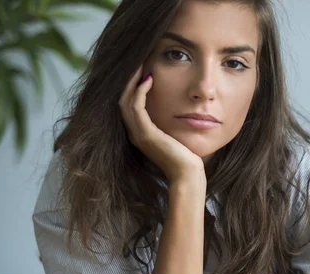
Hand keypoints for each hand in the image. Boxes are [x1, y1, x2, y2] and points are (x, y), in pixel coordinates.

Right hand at [119, 65, 205, 184]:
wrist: (187, 175)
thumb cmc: (186, 157)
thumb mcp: (175, 135)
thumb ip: (170, 123)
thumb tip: (178, 107)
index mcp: (140, 134)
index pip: (128, 105)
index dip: (132, 86)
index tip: (142, 69)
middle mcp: (134, 133)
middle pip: (122, 100)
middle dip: (129, 80)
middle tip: (138, 62)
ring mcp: (138, 134)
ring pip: (125, 100)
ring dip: (132, 81)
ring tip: (141, 65)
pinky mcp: (145, 134)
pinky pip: (136, 106)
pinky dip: (140, 91)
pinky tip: (149, 79)